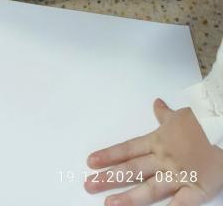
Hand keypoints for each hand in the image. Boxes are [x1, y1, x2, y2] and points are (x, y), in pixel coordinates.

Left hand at [85, 100, 222, 204]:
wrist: (222, 129)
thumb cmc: (202, 123)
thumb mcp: (180, 116)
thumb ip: (165, 115)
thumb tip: (156, 104)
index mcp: (157, 141)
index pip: (127, 149)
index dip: (108, 156)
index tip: (90, 162)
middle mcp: (163, 159)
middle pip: (132, 169)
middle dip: (109, 177)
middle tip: (88, 184)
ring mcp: (177, 175)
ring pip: (149, 188)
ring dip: (129, 197)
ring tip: (110, 204)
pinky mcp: (195, 188)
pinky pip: (180, 203)